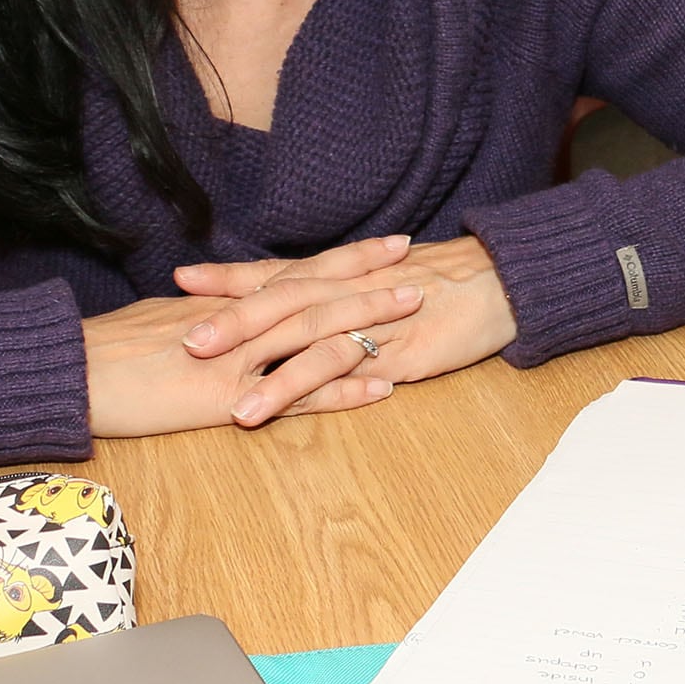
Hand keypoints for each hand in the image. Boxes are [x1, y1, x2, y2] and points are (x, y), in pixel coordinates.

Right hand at [84, 234, 417, 435]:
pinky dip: (342, 389)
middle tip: (415, 262)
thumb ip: (202, 317)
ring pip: (315, 331)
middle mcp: (239, 321)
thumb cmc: (104, 349)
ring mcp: (238, 358)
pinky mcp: (229, 397)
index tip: (384, 245)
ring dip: (367, 320)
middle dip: (367, 277)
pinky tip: (380, 387)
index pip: (294, 272)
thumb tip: (223, 312)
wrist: (69, 373)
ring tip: (413, 308)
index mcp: (223, 301)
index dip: (341, 259)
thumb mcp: (161, 321)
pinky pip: (296, 392)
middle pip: (314, 290)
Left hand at [174, 234, 518, 398]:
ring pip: (308, 342)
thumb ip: (342, 290)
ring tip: (228, 404)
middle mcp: (349, 293)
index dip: (231, 277)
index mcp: (343, 275)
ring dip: (265, 372)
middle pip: (282, 303)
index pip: (278, 273)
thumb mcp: (385, 278)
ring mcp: (373, 322)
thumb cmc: (445, 281)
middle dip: (232, 322)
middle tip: (184, 340)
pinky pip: (345, 371)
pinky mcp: (397, 351)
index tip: (182, 278)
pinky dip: (309, 389)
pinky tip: (280, 410)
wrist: (501, 280)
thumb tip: (299, 303)